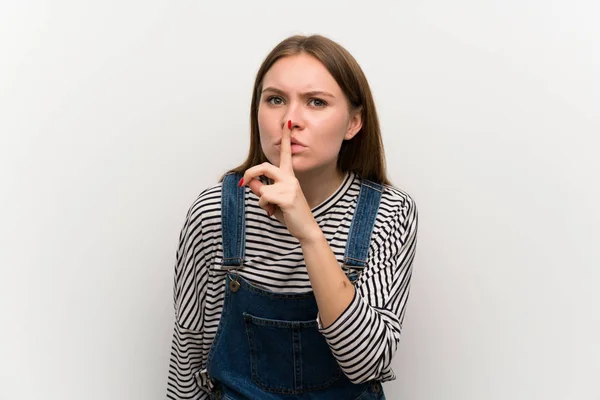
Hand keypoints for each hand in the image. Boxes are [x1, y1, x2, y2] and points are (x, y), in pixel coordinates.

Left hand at [239, 120, 319, 242]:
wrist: (306, 229)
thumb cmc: (291, 214)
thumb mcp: (273, 200)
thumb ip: (262, 189)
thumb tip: (249, 182)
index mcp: (289, 176)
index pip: (286, 153)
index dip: (286, 137)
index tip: (288, 122)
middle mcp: (290, 178)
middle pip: (264, 166)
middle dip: (250, 173)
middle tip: (243, 184)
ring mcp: (290, 187)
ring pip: (262, 187)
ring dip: (261, 200)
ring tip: (271, 208)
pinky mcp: (287, 197)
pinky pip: (264, 197)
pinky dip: (264, 206)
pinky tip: (274, 212)